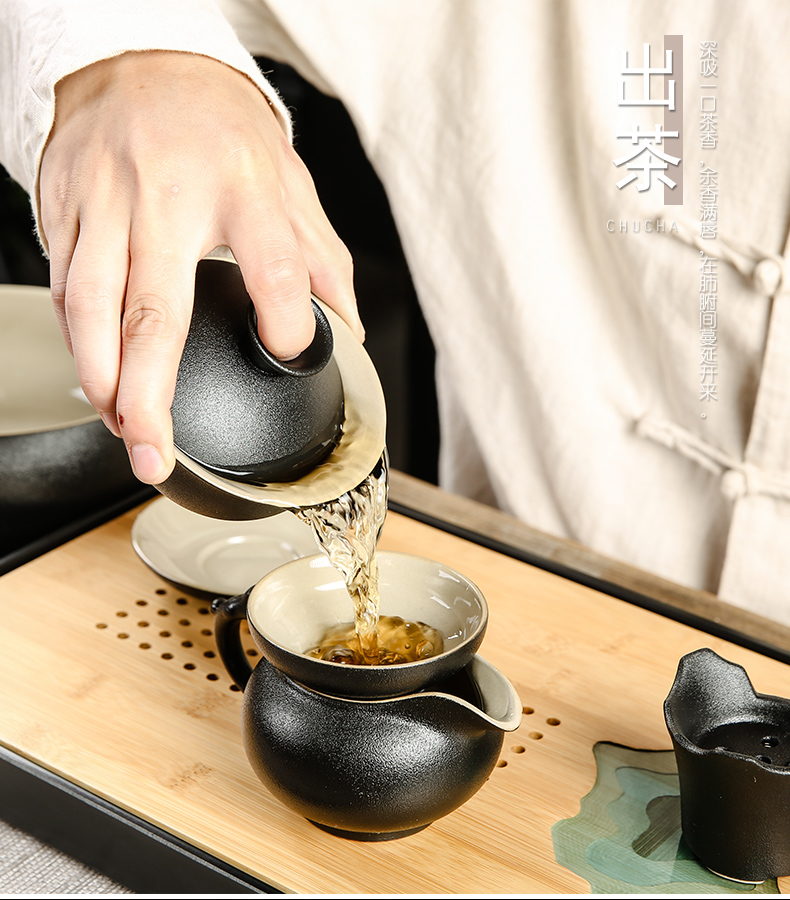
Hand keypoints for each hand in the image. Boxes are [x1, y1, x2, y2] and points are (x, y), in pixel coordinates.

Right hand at [39, 50, 362, 483]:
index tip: (287, 356)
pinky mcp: (64, 204)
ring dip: (102, 380)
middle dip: (151, 394)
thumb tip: (348, 333)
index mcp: (244, 186)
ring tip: (121, 428)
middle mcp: (169, 194)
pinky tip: (95, 376)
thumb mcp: (292, 183)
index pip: (273, 265)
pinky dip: (75, 340)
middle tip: (155, 452)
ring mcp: (107, 199)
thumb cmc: (222, 130)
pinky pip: (62, 285)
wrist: (145, 61)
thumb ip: (323, 261)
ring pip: (91, 305)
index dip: (285, 321)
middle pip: (154, 309)